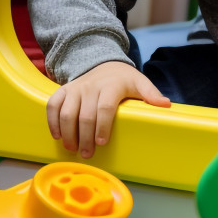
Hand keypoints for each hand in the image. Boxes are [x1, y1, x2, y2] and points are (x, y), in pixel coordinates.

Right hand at [46, 61, 170, 158]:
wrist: (104, 64)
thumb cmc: (123, 79)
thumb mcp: (139, 83)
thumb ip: (151, 93)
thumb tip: (165, 105)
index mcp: (111, 86)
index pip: (105, 107)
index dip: (102, 126)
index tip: (102, 142)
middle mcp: (91, 86)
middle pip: (84, 115)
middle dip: (84, 137)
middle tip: (88, 154)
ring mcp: (76, 88)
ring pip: (66, 112)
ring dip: (67, 133)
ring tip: (73, 148)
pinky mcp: (64, 90)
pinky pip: (53, 105)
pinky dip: (52, 121)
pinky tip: (58, 136)